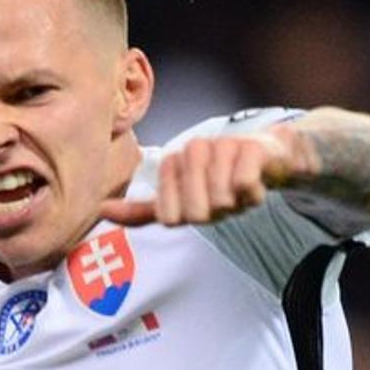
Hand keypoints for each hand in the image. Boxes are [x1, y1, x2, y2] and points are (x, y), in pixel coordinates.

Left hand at [101, 133, 296, 226]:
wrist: (269, 154)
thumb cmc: (220, 179)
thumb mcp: (181, 198)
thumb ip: (142, 210)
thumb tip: (101, 211)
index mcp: (175, 169)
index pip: (167, 216)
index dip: (187, 221)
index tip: (196, 204)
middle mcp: (196, 155)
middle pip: (195, 212)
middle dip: (211, 213)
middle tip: (220, 196)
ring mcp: (224, 149)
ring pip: (219, 198)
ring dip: (233, 202)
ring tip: (237, 187)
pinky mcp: (252, 149)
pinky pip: (242, 183)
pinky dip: (249, 191)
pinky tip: (253, 182)